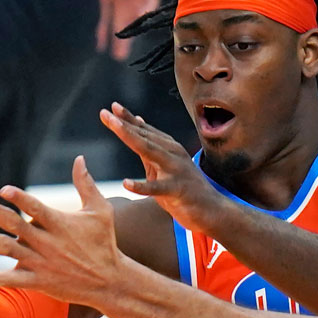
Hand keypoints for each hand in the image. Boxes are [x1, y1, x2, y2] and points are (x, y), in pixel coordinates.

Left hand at [0, 156, 122, 306]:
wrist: (110, 282)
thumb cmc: (104, 242)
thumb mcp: (100, 211)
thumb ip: (86, 184)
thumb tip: (79, 158)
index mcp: (61, 224)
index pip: (36, 209)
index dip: (20, 199)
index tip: (3, 190)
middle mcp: (48, 243)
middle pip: (15, 226)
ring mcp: (41, 263)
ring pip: (7, 249)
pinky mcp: (37, 281)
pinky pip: (8, 279)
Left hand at [101, 102, 223, 231]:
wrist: (212, 210)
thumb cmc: (184, 189)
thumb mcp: (165, 165)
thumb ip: (150, 147)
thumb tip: (138, 122)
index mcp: (169, 148)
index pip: (145, 131)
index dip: (128, 118)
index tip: (112, 106)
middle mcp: (173, 154)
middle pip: (144, 137)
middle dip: (124, 124)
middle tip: (105, 113)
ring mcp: (176, 170)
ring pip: (150, 152)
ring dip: (131, 138)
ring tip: (114, 128)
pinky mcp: (178, 190)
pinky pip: (158, 188)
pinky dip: (142, 186)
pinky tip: (126, 183)